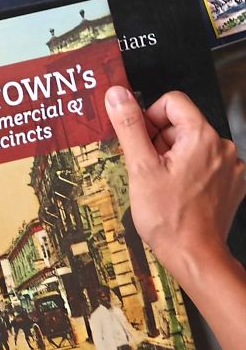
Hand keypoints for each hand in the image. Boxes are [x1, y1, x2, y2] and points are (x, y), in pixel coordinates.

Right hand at [104, 86, 245, 283]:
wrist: (194, 253)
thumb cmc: (168, 216)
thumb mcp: (140, 167)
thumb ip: (129, 126)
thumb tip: (117, 95)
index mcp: (202, 136)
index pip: (172, 102)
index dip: (149, 119)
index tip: (140, 143)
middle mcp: (222, 147)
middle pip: (181, 125)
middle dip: (159, 143)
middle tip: (149, 171)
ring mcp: (230, 166)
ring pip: (191, 146)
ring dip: (172, 159)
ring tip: (163, 186)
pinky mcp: (231, 182)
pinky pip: (204, 164)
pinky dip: (188, 174)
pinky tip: (178, 193)